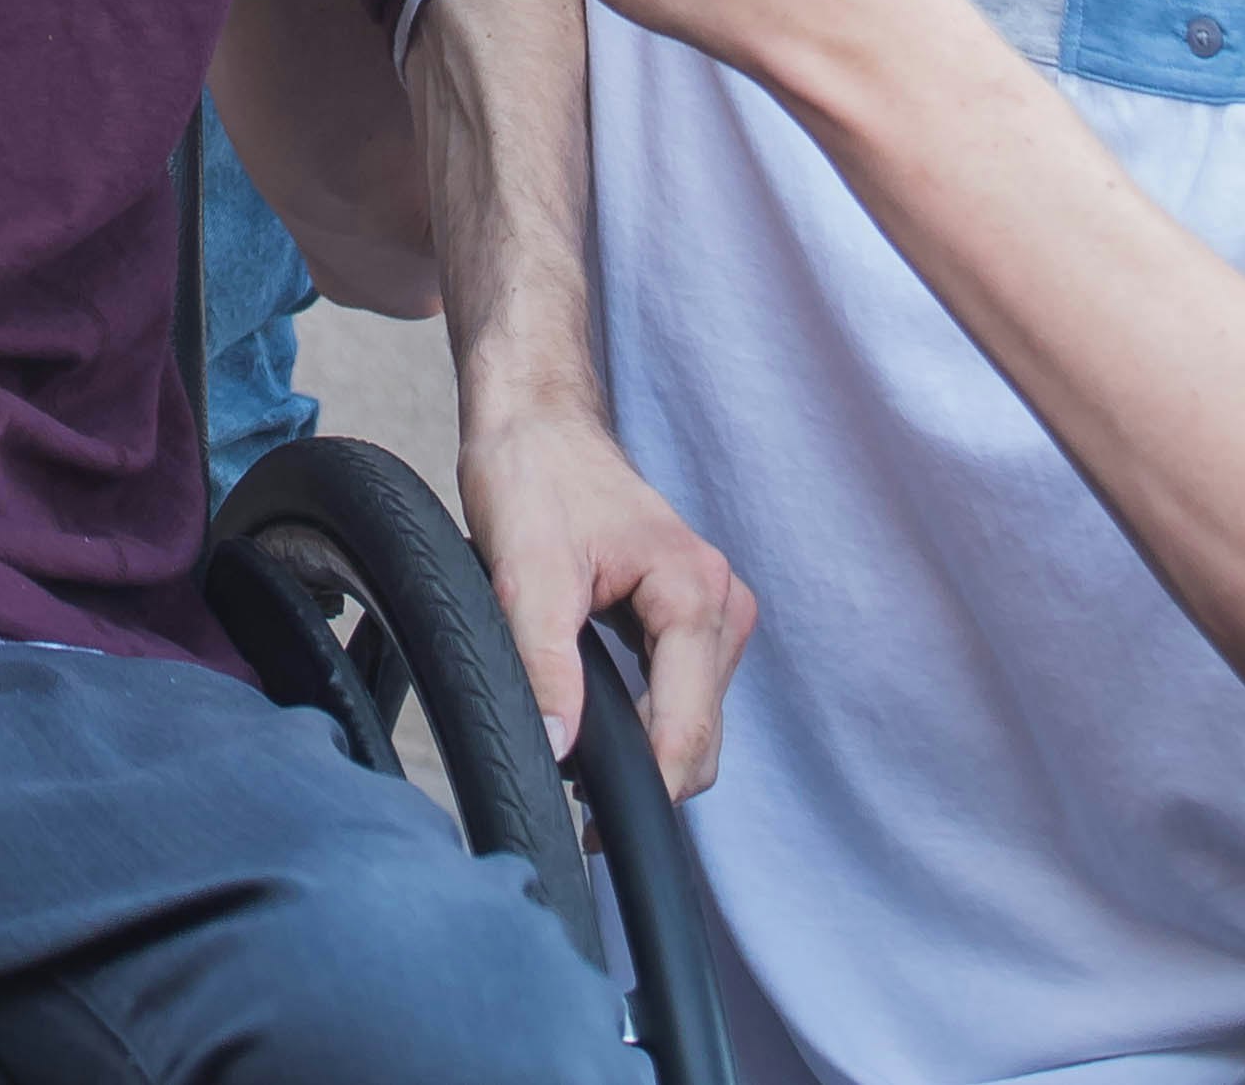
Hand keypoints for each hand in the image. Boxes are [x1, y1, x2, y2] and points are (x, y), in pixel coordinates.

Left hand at [458, 391, 754, 791]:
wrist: (534, 420)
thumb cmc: (532, 475)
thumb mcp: (525, 571)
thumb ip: (545, 663)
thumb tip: (562, 750)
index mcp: (694, 593)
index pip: (688, 731)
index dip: (644, 790)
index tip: (592, 825)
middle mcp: (719, 603)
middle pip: (699, 737)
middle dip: (645, 778)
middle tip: (574, 805)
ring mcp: (710, 611)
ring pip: (692, 722)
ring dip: (645, 752)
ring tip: (577, 761)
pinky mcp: (688, 616)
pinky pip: (680, 696)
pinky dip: (646, 724)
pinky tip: (598, 726)